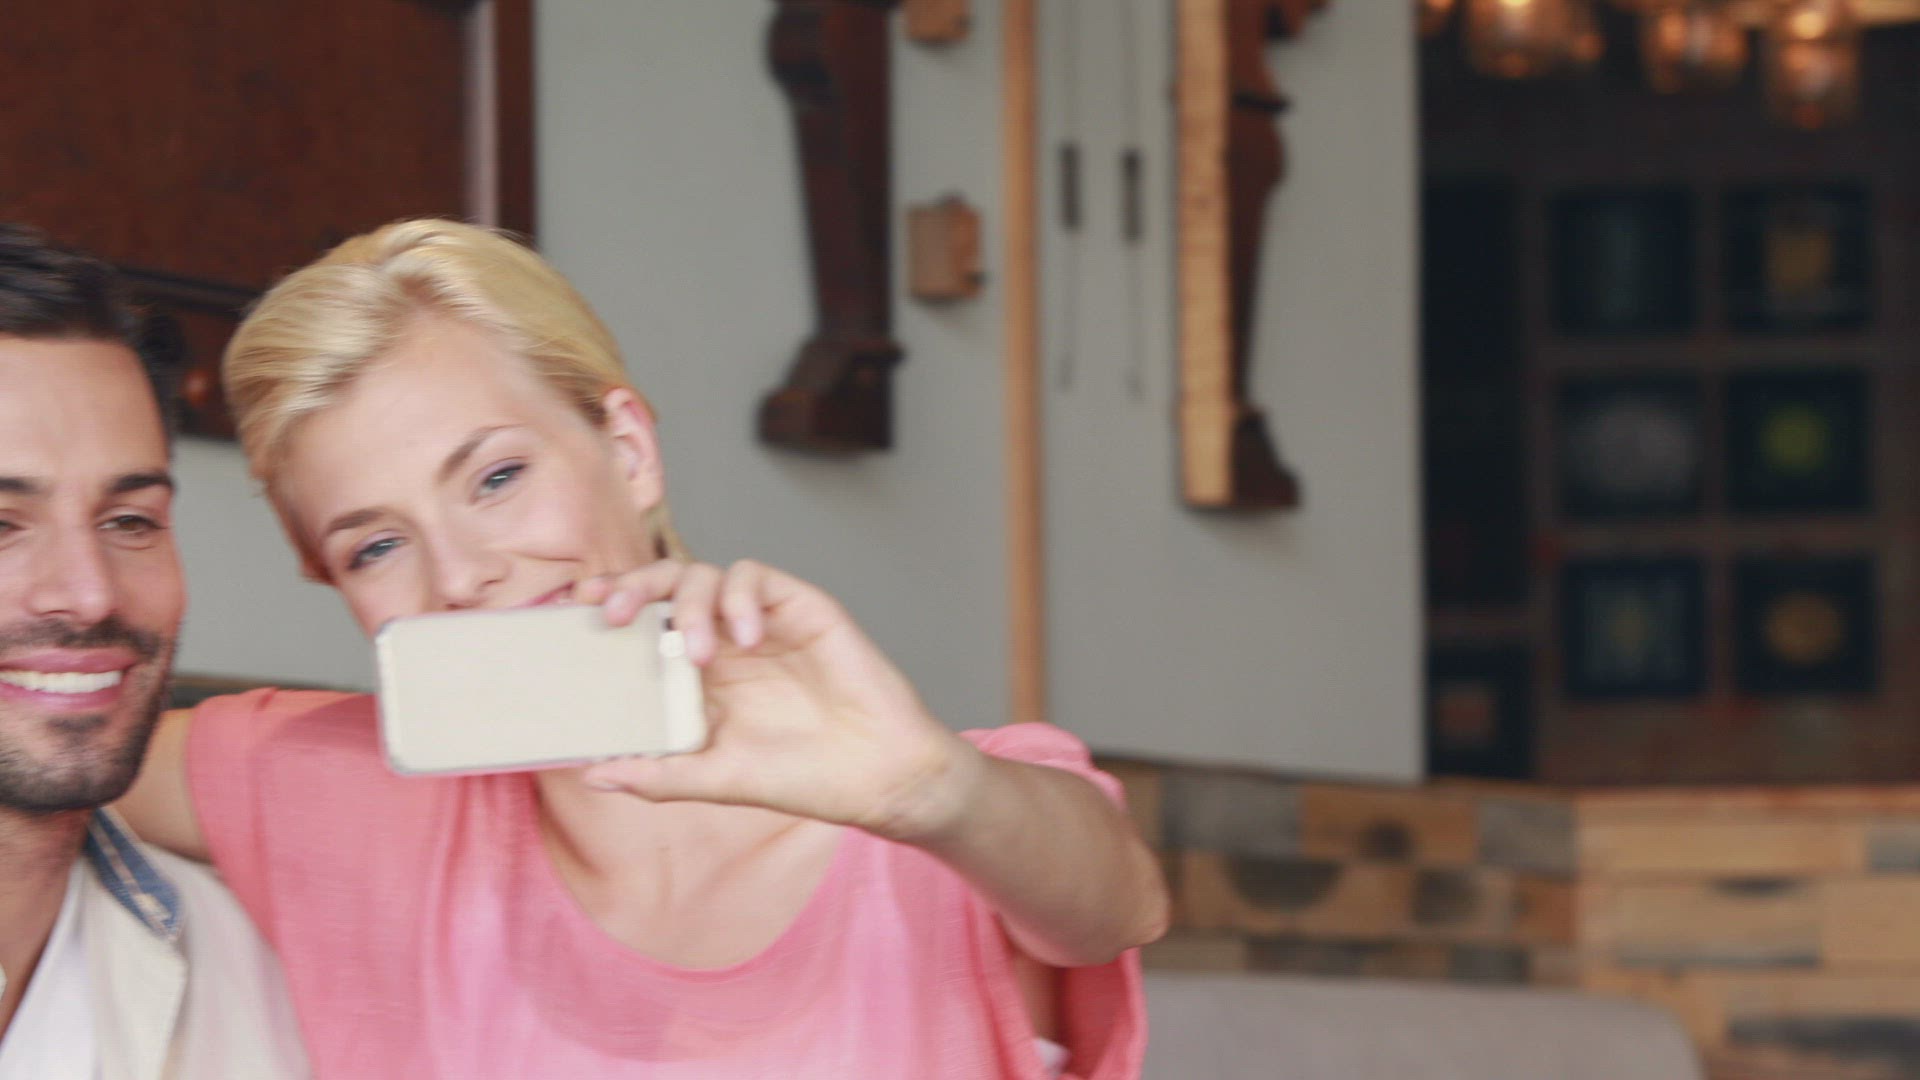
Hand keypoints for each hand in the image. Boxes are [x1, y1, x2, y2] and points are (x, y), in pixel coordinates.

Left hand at [571, 559, 982, 841]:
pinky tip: (745, 637)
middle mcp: (726, 640)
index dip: (610, 606)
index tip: (576, 609)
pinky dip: (740, 597)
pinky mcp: (802, 607)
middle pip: (666, 586)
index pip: (644, 624)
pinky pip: (756, 576)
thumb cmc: (805, 778)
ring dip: (689, 603)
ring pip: (708, 574)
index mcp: (701, 676)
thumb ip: (659, 775)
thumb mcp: (717, 780)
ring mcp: (763, 621)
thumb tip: (592, 775)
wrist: (879, 777)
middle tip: (614, 614)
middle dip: (633, 587)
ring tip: (698, 652)